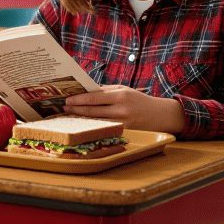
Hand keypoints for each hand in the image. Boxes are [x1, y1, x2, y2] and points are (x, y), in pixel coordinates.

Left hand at [63, 85, 184, 133]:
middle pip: (92, 111)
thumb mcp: (124, 90)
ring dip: (81, 120)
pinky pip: (105, 129)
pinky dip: (93, 127)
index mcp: (120, 95)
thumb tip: (86, 90)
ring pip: (96, 122)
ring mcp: (123, 122)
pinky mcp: (125, 132)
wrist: (160, 115)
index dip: (78, 99)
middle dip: (76, 110)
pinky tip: (84, 126)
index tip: (67, 100)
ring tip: (69, 117)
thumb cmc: (139, 100)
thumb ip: (106, 90)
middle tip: (63, 108)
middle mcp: (121, 109)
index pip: (94, 97)